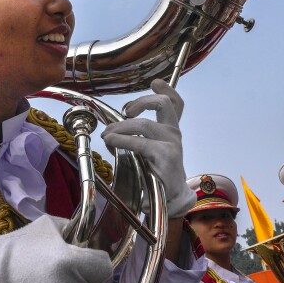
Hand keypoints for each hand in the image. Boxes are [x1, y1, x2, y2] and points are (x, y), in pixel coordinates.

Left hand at [101, 79, 191, 217]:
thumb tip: (114, 125)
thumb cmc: (157, 173)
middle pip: (162, 104)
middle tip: (123, 113)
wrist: (170, 200)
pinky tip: (111, 141)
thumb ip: (139, 136)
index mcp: (171, 130)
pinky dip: (122, 139)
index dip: (167, 89)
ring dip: (121, 126)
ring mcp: (172, 144)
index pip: (175, 103)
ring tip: (107, 134)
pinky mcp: (166, 157)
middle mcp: (174, 134)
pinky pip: (140, 143)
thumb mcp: (151, 150)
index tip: (155, 82)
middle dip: (139, 102)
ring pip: (144, 124)